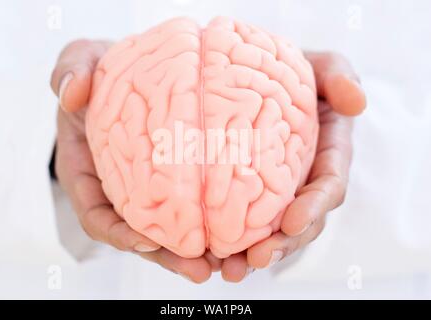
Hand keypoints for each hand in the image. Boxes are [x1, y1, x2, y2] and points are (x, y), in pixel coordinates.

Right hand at [50, 39, 220, 282]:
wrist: (131, 74)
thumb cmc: (101, 73)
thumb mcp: (81, 60)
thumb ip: (72, 70)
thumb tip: (71, 93)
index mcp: (88, 172)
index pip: (97, 215)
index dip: (118, 233)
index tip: (145, 242)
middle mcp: (120, 189)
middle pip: (141, 234)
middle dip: (168, 255)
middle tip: (200, 269)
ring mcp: (149, 188)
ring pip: (171, 229)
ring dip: (195, 250)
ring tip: (228, 264)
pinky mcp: (178, 179)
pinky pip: (193, 206)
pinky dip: (211, 222)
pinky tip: (239, 232)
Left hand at [219, 52, 366, 281]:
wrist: (260, 76)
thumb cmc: (295, 71)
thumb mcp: (322, 65)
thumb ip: (339, 76)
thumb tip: (355, 101)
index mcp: (328, 154)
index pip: (329, 187)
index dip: (314, 207)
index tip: (291, 222)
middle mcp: (304, 181)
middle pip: (301, 222)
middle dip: (283, 244)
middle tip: (257, 258)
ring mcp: (278, 191)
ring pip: (272, 231)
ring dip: (254, 253)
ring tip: (230, 269)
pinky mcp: (250, 193)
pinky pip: (244, 221)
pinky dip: (231, 240)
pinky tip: (210, 254)